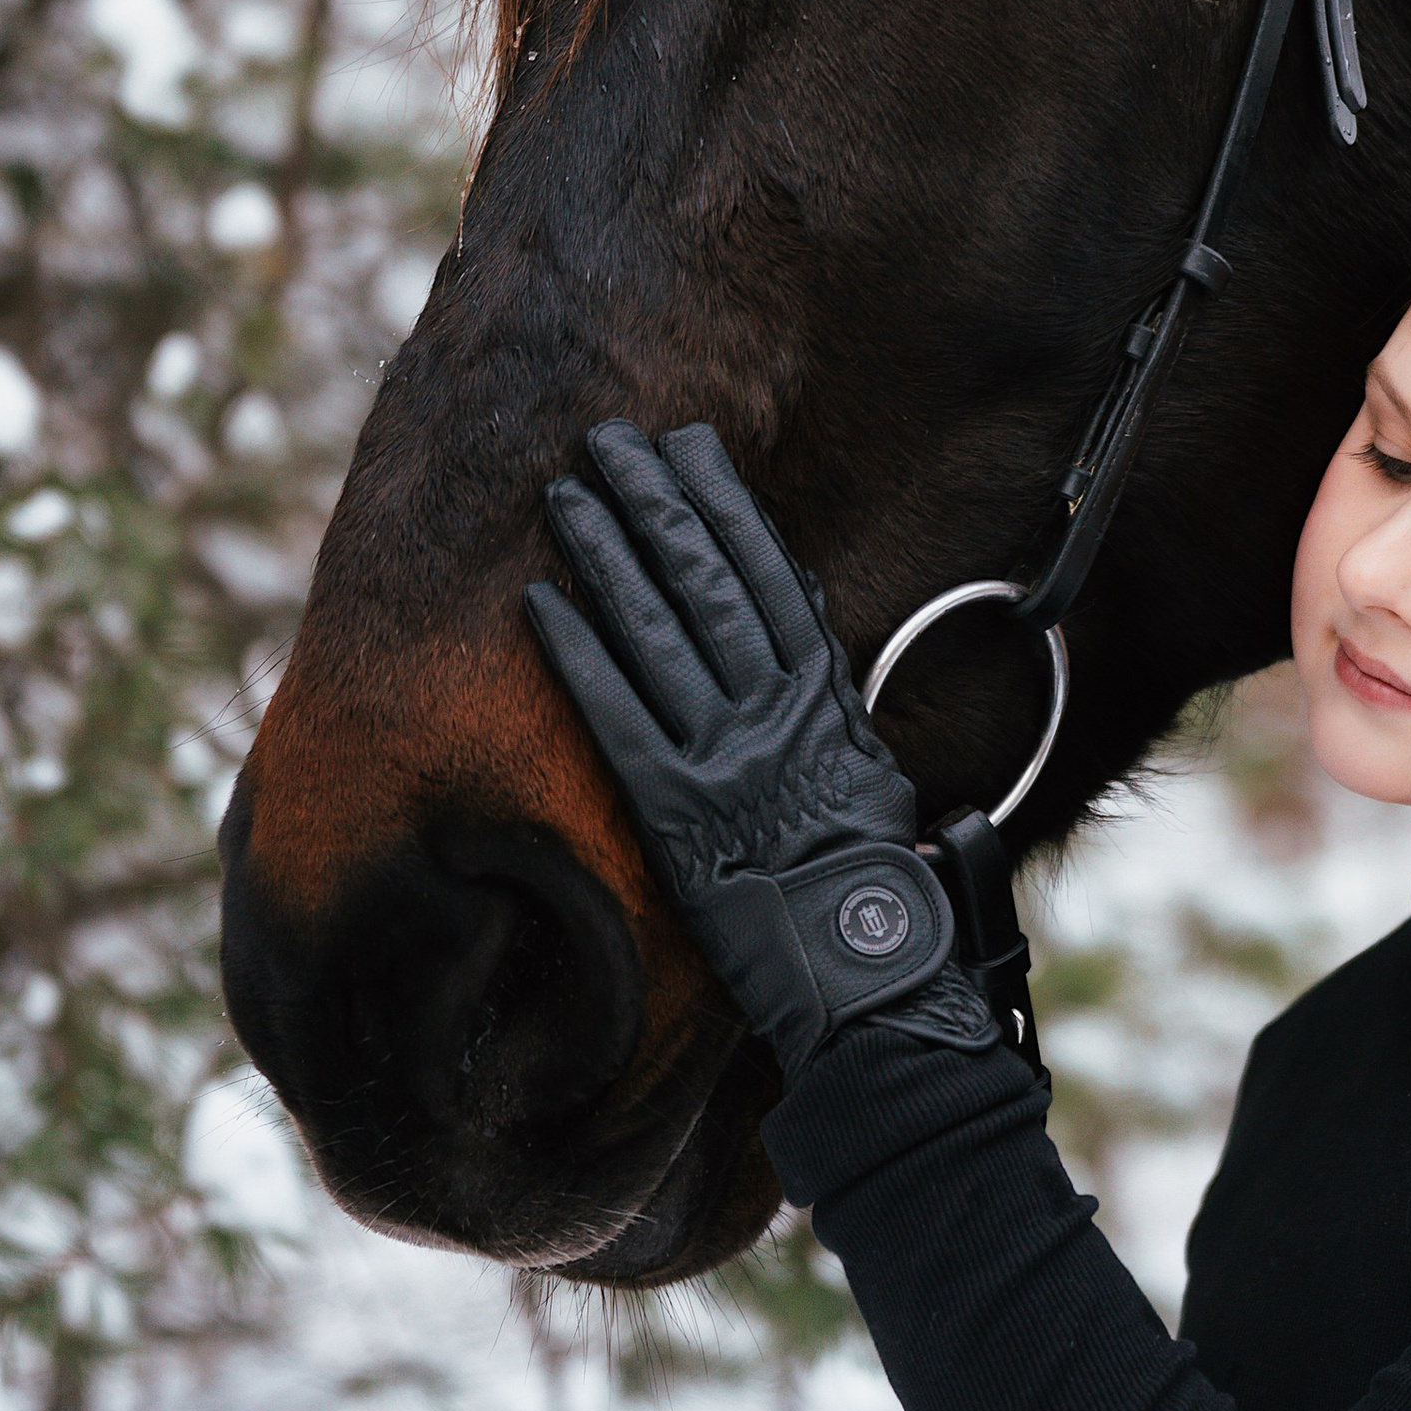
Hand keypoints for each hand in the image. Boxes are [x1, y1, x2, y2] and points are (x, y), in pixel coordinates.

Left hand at [525, 420, 996, 1078]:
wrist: (862, 966)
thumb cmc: (868, 874)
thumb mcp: (864, 761)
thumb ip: (823, 688)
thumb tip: (801, 611)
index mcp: (825, 690)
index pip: (768, 571)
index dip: (722, 504)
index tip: (687, 450)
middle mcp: (773, 708)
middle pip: (705, 581)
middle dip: (655, 503)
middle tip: (608, 444)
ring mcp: (723, 752)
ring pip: (656, 630)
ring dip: (608, 555)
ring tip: (565, 497)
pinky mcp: (674, 807)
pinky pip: (617, 715)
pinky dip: (580, 655)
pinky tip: (542, 604)